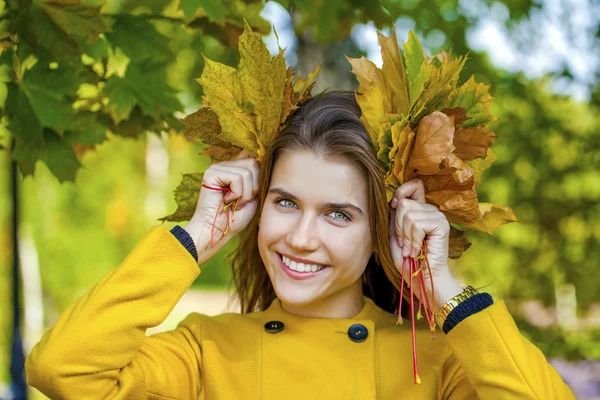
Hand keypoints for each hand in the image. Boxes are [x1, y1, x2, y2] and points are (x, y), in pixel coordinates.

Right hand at [184, 151, 258, 263]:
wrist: (218, 231)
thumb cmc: (234, 217)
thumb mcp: (252, 195)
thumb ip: (255, 178)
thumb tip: (258, 157)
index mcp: (233, 169)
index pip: (253, 158)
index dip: (258, 176)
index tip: (252, 194)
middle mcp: (225, 166)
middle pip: (254, 163)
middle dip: (253, 187)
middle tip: (241, 200)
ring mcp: (217, 168)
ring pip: (247, 172)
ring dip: (245, 193)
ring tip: (234, 202)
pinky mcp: (211, 174)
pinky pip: (237, 178)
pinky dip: (237, 193)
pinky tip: (226, 201)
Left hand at [389, 178, 462, 309]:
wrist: (422, 279)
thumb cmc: (409, 261)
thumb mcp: (395, 236)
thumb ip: (394, 218)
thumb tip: (393, 201)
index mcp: (420, 210)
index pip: (414, 184)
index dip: (401, 192)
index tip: (393, 207)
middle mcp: (430, 210)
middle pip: (404, 202)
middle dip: (398, 226)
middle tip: (404, 244)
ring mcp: (437, 216)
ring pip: (409, 214)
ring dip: (406, 237)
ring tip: (411, 250)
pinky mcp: (442, 225)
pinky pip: (417, 224)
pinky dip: (413, 240)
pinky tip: (417, 251)